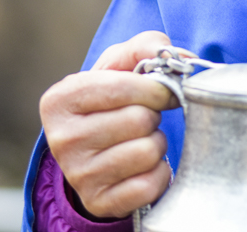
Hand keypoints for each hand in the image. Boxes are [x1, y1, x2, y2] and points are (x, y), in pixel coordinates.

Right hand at [39, 31, 183, 219]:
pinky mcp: (99, 201)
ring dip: (156, 143)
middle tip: (142, 119)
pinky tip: (143, 166)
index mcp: (61, 99)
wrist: (97, 149)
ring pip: (148, 151)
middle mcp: (61, 139)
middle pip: (139, 120)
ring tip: (140, 140)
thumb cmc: (113, 98)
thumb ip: (148, 45)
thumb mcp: (122, 62)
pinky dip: (158, 173)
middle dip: (153, 117)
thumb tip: (185, 59)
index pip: (124, 87)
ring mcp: (78, 175)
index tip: (160, 91)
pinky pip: (150, 184)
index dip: (155, 88)